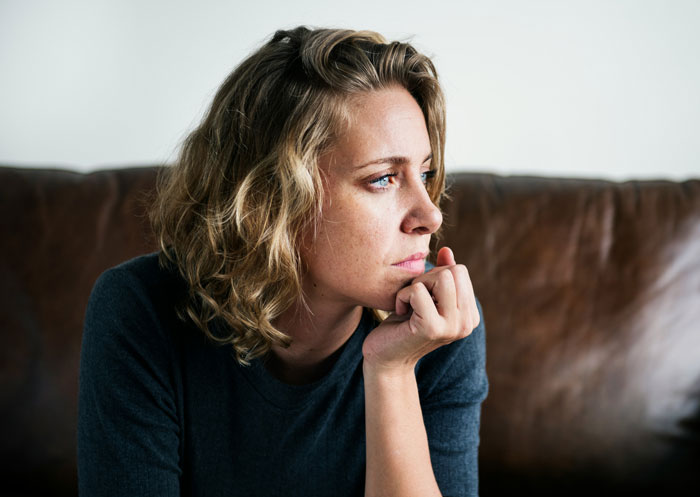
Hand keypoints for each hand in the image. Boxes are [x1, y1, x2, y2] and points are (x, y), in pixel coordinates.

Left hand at [362, 246, 479, 372]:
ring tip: (409, 304)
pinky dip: (403, 296)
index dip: (435, 276)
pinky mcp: (432, 328)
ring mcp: (452, 327)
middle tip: (413, 299)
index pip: (460, 271)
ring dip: (417, 285)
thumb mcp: (425, 296)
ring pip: (442, 277)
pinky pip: (418, 291)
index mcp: (470, 315)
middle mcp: (467, 323)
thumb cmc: (403, 324)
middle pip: (454, 271)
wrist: (385, 357)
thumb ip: (441, 275)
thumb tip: (447, 250)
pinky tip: (400, 313)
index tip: (423, 297)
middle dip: (427, 277)